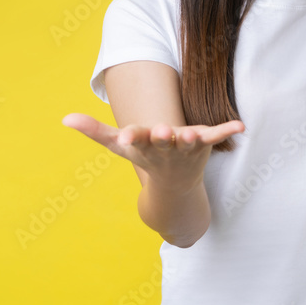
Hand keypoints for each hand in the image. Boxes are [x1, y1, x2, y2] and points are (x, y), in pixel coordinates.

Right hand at [61, 113, 244, 193]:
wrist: (173, 185)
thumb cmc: (143, 156)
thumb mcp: (118, 144)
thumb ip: (94, 131)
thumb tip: (65, 119)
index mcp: (143, 145)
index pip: (135, 141)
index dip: (131, 139)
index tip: (126, 138)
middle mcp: (165, 147)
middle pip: (164, 141)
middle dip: (164, 137)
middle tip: (164, 132)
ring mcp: (186, 147)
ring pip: (190, 142)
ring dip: (194, 138)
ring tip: (196, 134)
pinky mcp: (204, 144)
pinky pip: (217, 137)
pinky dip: (227, 131)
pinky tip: (241, 126)